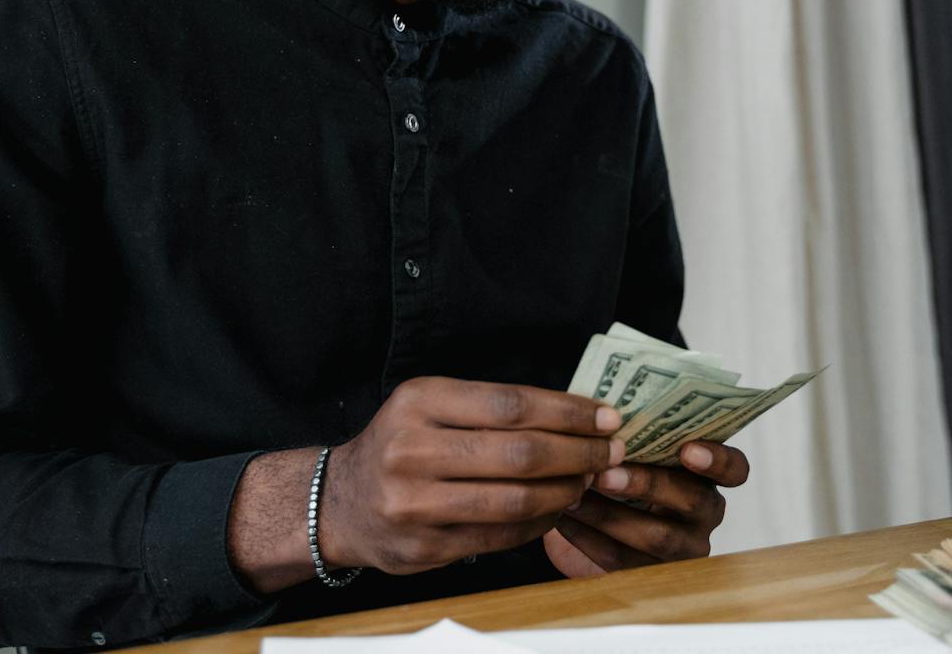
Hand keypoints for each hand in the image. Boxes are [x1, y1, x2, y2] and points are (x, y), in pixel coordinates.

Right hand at [323, 377, 624, 574]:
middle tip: (611, 451)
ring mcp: (415, 504)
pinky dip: (539, 524)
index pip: (510, 404)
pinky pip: (500, 537)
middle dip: (578, 452)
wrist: (340, 502)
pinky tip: (557, 509)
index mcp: (418, 402)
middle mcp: (412, 450)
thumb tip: (576, 413)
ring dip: (565, 491)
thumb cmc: (401, 444)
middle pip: (519, 453)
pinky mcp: (424, 547)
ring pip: (515, 500)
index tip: (606, 416)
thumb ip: (490, 407)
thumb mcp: (429, 405)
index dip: (568, 411)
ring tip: (588, 481)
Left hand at [542, 440, 749, 575]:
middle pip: (693, 500)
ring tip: (574, 496)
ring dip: (611, 515)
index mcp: (707, 474)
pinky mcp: (653, 576)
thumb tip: (599, 408)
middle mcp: (705, 512)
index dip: (718, 460)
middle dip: (648, 485)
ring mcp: (684, 549)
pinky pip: (625, 561)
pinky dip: (590, 539)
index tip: (688, 448)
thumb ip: (628, 433)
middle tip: (606, 474)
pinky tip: (563, 521)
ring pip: (659, 537)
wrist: (588, 525)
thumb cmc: (615, 472)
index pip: (735, 469)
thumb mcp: (628, 451)